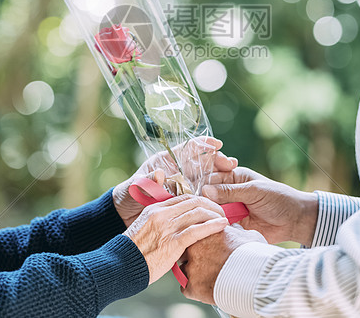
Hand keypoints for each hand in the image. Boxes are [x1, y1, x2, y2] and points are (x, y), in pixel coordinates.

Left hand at [113, 136, 237, 225]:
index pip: (188, 147)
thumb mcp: (135, 187)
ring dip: (221, 174)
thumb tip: (159, 174)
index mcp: (167, 160)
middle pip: (203, 160)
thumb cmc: (128, 195)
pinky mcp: (188, 200)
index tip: (216, 144)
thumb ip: (146, 181)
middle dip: (218, 159)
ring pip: (208, 176)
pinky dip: (216, 193)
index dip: (203, 143)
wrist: (126, 215)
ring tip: (234, 173)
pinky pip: (205, 194)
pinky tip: (227, 195)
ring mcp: (185, 185)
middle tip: (230, 163)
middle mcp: (179, 170)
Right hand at [124, 194, 227, 283]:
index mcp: (155, 208)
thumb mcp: (146, 231)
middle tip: (222, 211)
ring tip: (225, 219)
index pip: (184, 197)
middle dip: (211, 205)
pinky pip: (197, 230)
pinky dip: (212, 226)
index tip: (211, 207)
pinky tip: (222, 225)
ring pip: (198, 212)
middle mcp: (161, 213)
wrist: (120, 266)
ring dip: (215, 214)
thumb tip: (178, 230)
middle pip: (193, 201)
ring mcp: (167, 226)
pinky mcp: (172, 242)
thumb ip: (161, 225)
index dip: (201, 200)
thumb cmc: (133, 253)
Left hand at [181, 225, 266, 304]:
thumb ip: (237, 232)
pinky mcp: (191, 285)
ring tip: (208, 279)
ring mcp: (191, 267)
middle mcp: (194, 247)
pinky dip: (194, 290)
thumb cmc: (253, 254)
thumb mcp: (248, 236)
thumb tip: (235, 229)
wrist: (252, 276)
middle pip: (187, 251)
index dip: (204, 244)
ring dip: (194, 274)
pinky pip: (186, 288)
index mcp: (207, 232)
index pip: (197, 235)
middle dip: (196, 257)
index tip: (212, 250)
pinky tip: (206, 290)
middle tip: (208, 264)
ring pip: (184, 270)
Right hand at [203, 167, 318, 245]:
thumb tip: (205, 191)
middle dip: (202, 201)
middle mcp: (228, 192)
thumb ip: (230, 191)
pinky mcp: (233, 225)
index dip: (202, 182)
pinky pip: (218, 225)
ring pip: (211, 211)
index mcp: (233, 177)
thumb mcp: (254, 191)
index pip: (211, 177)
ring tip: (205, 219)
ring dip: (207, 214)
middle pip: (207, 195)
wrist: (294, 221)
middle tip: (200, 207)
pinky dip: (214, 227)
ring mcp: (230, 209)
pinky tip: (209, 229)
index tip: (197, 190)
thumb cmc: (278, 199)